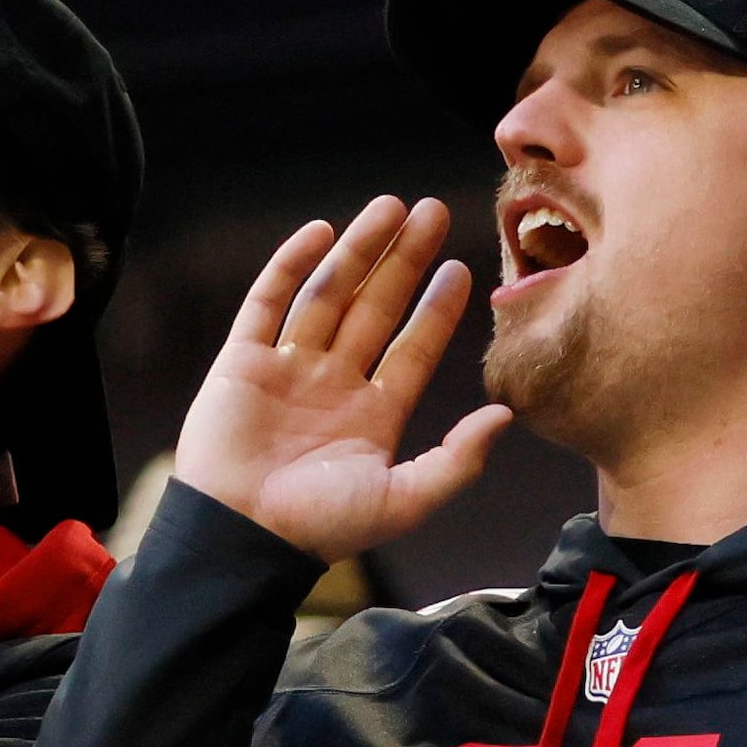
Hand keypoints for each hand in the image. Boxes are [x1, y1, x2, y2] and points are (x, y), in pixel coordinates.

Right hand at [175, 203, 514, 563]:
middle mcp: (333, 385)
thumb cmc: (321, 528)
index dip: (437, 310)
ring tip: (388, 208)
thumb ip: (457, 460)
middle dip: (404, 261)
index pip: (413, 349)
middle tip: (433, 213)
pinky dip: (290, 266)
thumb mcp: (404, 500)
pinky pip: (267, 303)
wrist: (242, 537)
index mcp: (373, 416)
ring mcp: (286, 370)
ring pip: (328, 295)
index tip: (462, 269)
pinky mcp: (240, 362)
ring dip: (358, 251)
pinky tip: (321, 232)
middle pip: (375, 308)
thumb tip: (506, 416)